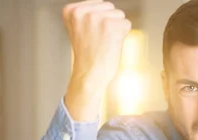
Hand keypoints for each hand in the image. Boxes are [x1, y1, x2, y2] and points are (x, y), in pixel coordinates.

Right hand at [62, 0, 131, 119]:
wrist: (89, 75)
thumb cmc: (87, 55)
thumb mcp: (80, 28)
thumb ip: (88, 14)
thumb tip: (107, 6)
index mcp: (71, 10)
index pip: (98, 4)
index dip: (99, 21)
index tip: (90, 36)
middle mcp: (81, 11)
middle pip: (109, 7)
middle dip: (109, 23)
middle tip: (99, 40)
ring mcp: (96, 17)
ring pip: (119, 14)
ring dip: (116, 29)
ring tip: (104, 43)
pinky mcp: (110, 25)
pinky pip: (126, 24)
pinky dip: (123, 35)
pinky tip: (111, 45)